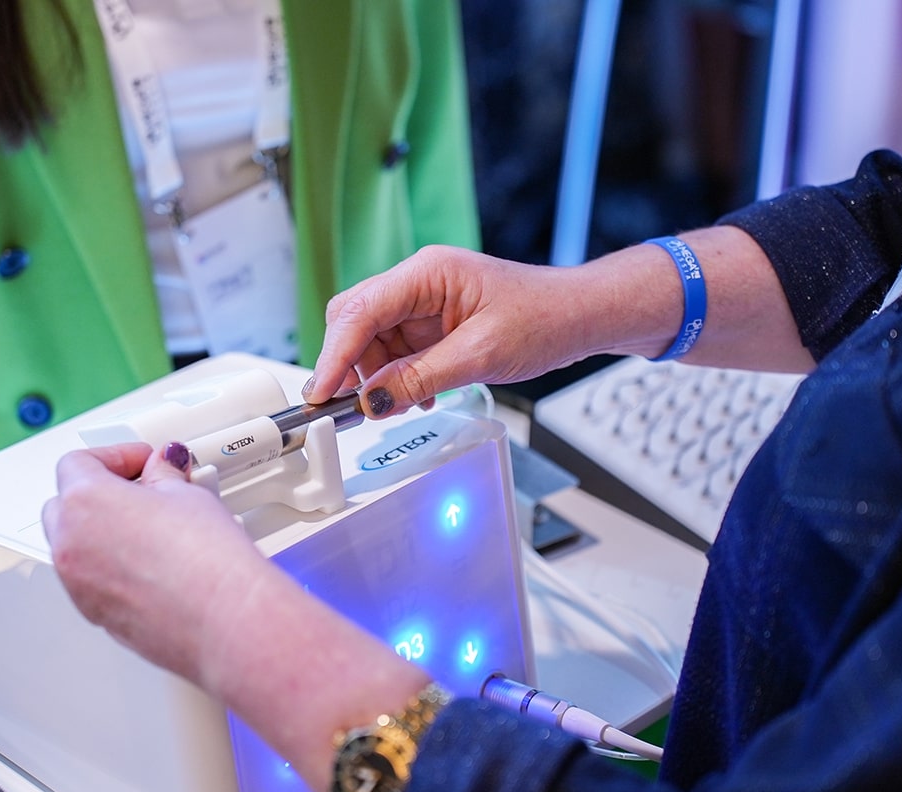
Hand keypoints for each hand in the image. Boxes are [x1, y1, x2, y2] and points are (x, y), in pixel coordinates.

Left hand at [41, 442, 431, 791]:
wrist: (247, 632)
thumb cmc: (224, 566)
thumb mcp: (196, 496)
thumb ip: (173, 475)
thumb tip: (172, 469)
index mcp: (88, 511)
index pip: (80, 459)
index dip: (120, 453)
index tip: (156, 460)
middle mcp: (78, 554)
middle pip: (73, 501)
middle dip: (116, 489)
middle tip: (166, 487)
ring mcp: (92, 594)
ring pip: (91, 543)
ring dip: (126, 526)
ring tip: (184, 524)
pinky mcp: (117, 623)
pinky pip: (111, 579)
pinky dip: (135, 564)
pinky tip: (186, 563)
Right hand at [304, 245, 590, 413]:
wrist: (579, 316)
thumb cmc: (544, 318)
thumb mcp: (480, 356)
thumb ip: (420, 379)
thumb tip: (373, 401)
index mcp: (427, 273)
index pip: (360, 310)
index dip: (335, 354)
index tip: (322, 391)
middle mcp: (418, 283)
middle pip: (356, 321)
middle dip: (351, 365)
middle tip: (351, 406)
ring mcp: (423, 303)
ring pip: (372, 340)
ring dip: (377, 377)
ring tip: (399, 404)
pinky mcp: (431, 324)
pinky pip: (396, 351)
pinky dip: (396, 378)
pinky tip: (416, 395)